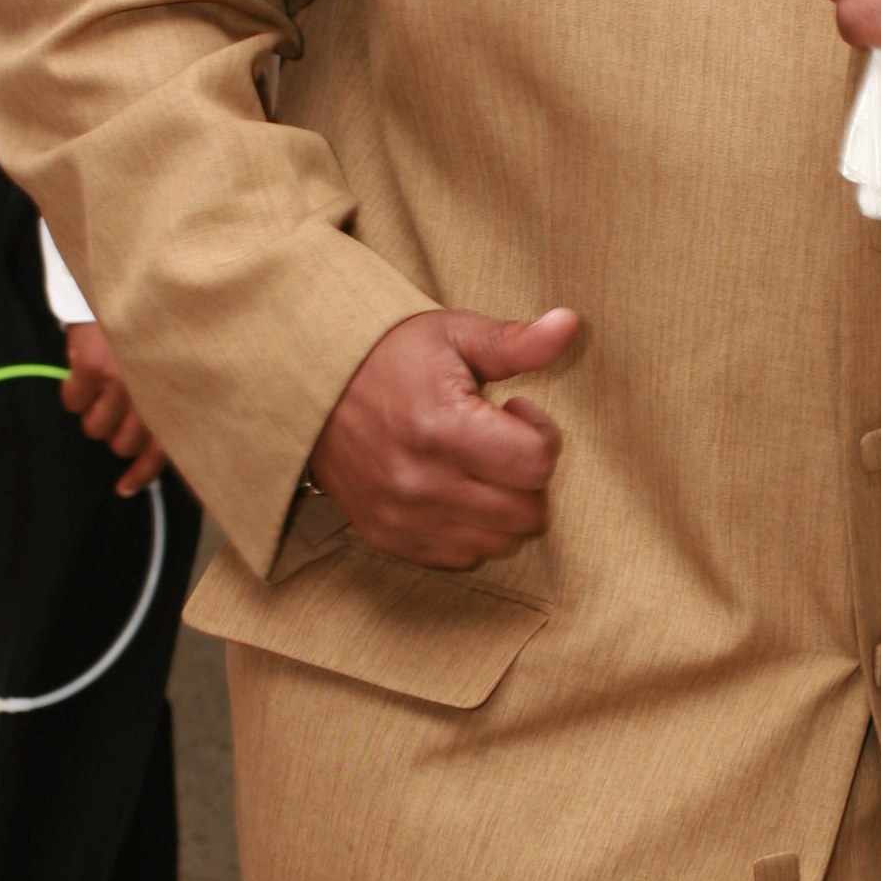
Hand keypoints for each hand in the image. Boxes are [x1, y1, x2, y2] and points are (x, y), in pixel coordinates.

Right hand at [60, 322, 167, 494]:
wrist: (124, 275)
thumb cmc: (152, 319)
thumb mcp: (172, 358)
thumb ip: (170, 395)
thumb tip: (151, 447)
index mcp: (178, 392)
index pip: (164, 451)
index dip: (142, 474)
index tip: (125, 487)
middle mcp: (155, 392)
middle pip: (124, 444)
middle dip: (115, 430)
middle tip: (113, 406)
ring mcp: (123, 381)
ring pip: (96, 428)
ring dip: (93, 410)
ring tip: (99, 382)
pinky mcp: (93, 368)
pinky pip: (73, 402)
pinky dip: (73, 390)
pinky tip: (81, 369)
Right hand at [308, 308, 577, 570]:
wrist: (309, 387)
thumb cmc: (389, 356)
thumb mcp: (453, 335)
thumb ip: (516, 341)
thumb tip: (570, 324)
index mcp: (441, 426)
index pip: (536, 463)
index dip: (542, 433)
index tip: (515, 409)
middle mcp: (420, 482)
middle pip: (526, 511)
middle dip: (528, 475)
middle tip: (500, 440)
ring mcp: (403, 517)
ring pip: (499, 541)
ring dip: (504, 506)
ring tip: (477, 464)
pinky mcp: (389, 538)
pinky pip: (463, 557)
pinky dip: (472, 529)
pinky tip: (455, 490)